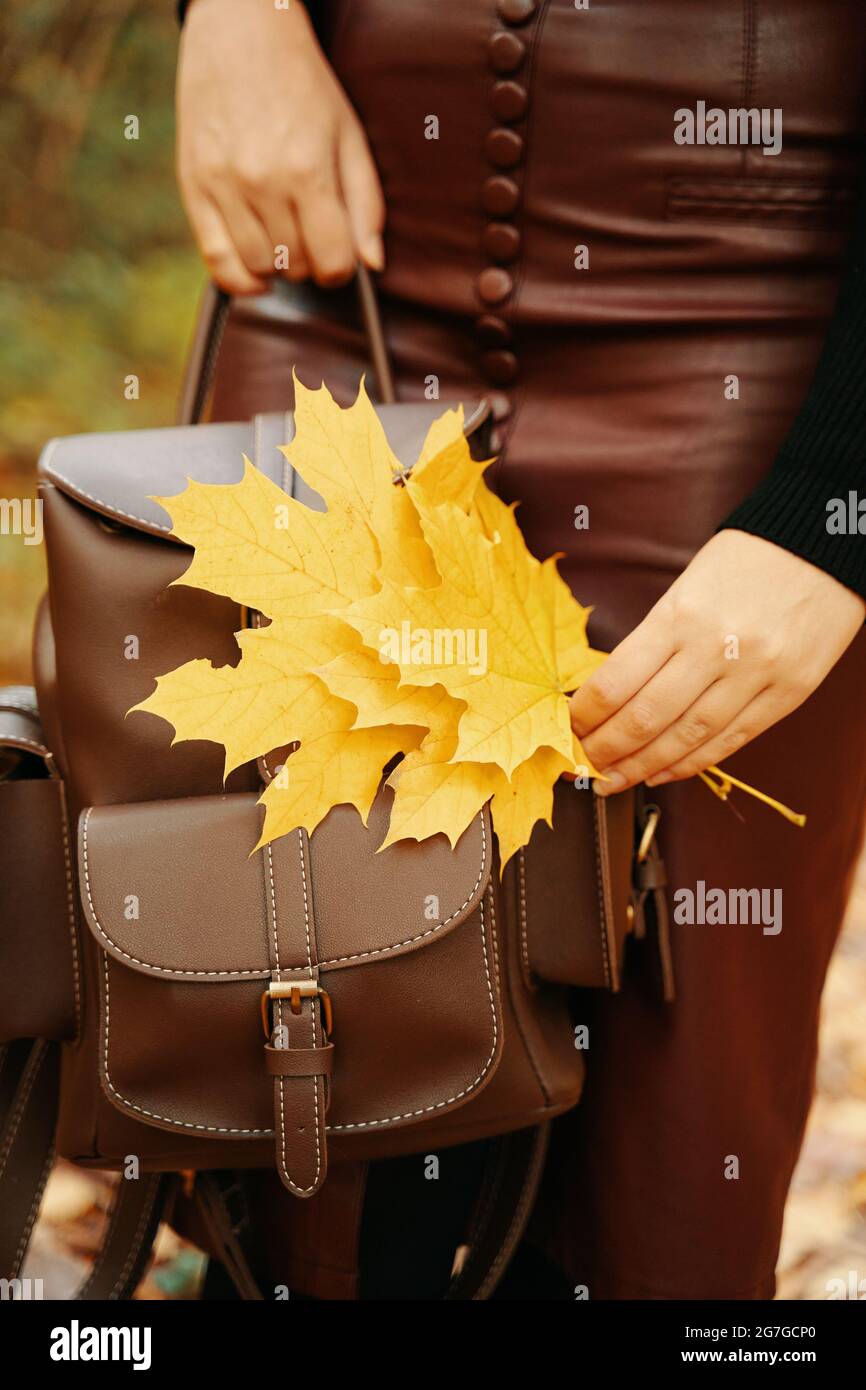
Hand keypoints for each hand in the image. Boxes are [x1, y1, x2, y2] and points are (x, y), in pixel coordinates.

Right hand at [176, 0, 384, 292]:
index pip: (333, 261)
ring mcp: (223, 185)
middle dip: (310, 261)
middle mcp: (262, 181)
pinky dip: (239, 279)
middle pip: (296, 267)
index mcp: (307, 169)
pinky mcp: (193, 185)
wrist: (240, 31)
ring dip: (277, 267)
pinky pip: (215, 261)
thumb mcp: (349, 134)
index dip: (343, 268)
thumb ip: (366, 203)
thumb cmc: (302, 83)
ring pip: (258, 267)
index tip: (340, 257)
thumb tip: (372, 263)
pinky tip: (256, 274)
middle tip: (311, 235)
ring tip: (284, 237)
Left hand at [570, 529, 864, 793]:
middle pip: (646, 719)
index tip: (569, 727)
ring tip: (614, 780)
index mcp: (680, 615)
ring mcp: (756, 675)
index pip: (616, 682)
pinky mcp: (788, 693)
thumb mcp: (687, 586)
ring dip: (643, 767)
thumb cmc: (747, 560)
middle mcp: (716, 649)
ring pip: (687, 738)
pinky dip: (692, 763)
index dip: (585, 715)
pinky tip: (663, 773)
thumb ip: (654, 640)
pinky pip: (731, 740)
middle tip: (584, 764)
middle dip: (606, 750)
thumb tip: (612, 693)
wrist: (823, 546)